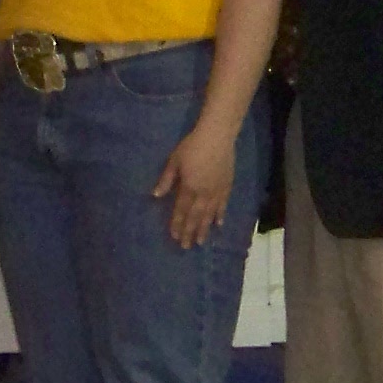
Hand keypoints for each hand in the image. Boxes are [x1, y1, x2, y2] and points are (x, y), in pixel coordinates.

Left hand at [151, 124, 237, 249]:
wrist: (217, 136)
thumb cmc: (192, 146)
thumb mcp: (174, 161)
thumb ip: (166, 180)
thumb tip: (155, 195)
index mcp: (189, 187)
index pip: (181, 210)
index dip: (177, 224)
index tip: (174, 236)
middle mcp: (203, 193)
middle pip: (195, 216)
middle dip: (189, 232)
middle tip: (186, 246)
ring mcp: (216, 191)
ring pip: (209, 214)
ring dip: (204, 228)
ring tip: (201, 242)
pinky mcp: (227, 186)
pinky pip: (223, 205)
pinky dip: (220, 215)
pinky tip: (219, 224)